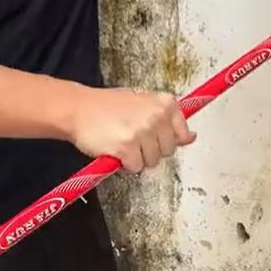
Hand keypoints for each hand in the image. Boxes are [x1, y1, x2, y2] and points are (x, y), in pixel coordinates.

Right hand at [68, 87, 195, 172]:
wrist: (79, 109)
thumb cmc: (110, 106)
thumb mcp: (144, 103)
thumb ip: (167, 119)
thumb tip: (191, 138)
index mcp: (165, 103)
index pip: (183, 134)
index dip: (169, 140)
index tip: (157, 138)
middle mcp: (157, 116)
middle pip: (167, 151)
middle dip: (151, 149)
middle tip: (133, 138)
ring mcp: (143, 132)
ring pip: (152, 161)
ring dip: (138, 157)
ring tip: (122, 141)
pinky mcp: (127, 148)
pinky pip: (136, 167)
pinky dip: (125, 164)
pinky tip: (115, 148)